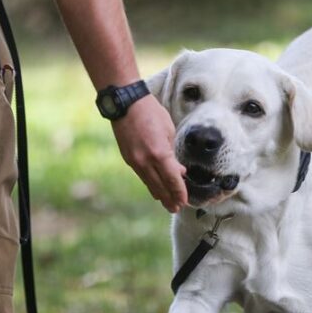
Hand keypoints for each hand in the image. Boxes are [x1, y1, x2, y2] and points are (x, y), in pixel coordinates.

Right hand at [112, 96, 187, 212]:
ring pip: (149, 184)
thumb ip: (173, 154)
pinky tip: (155, 188)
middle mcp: (146, 161)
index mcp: (160, 153)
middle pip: (160, 187)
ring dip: (159, 194)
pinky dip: (150, 183)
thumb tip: (179, 171)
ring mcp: (134, 161)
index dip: (179, 193)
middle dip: (170, 199)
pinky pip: (142, 176)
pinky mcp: (128, 159)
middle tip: (176, 208)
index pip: (172, 180)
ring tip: (167, 203)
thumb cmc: (151, 113)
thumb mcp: (169, 131)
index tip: (185, 202)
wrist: (126, 104)